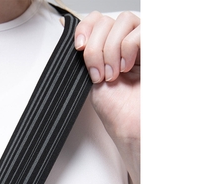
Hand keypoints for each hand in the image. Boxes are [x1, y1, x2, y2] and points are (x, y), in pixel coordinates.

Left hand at [75, 11, 139, 140]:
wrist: (130, 125)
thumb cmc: (114, 108)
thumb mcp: (90, 76)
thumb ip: (83, 54)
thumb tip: (67, 28)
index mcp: (108, 47)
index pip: (96, 19)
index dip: (85, 28)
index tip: (79, 47)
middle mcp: (125, 42)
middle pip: (105, 20)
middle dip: (95, 48)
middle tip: (99, 73)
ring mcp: (142, 43)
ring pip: (122, 20)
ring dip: (110, 50)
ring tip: (113, 73)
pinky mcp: (156, 48)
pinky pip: (140, 31)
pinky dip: (127, 49)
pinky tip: (127, 67)